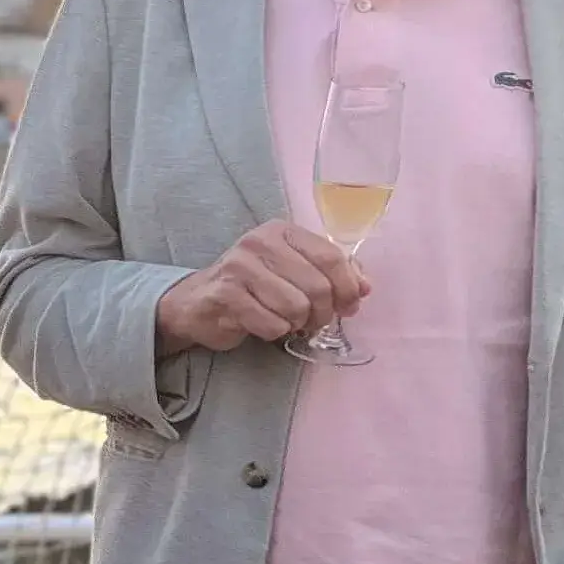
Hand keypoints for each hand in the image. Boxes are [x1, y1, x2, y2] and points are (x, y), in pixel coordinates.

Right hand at [156, 221, 366, 353]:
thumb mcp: (294, 269)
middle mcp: (259, 242)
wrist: (198, 302)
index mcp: (281, 231)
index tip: (349, 307)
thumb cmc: (254, 286)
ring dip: (297, 324)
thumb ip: (332, 273)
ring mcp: (239, 267)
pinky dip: (275, 332)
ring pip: (296, 307)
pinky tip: (264, 324)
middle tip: (313, 321)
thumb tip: (365, 287)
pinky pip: (272, 324)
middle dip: (322, 313)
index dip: (348, 288)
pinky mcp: (225, 294)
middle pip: (317, 286)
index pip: (332, 257)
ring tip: (287, 321)